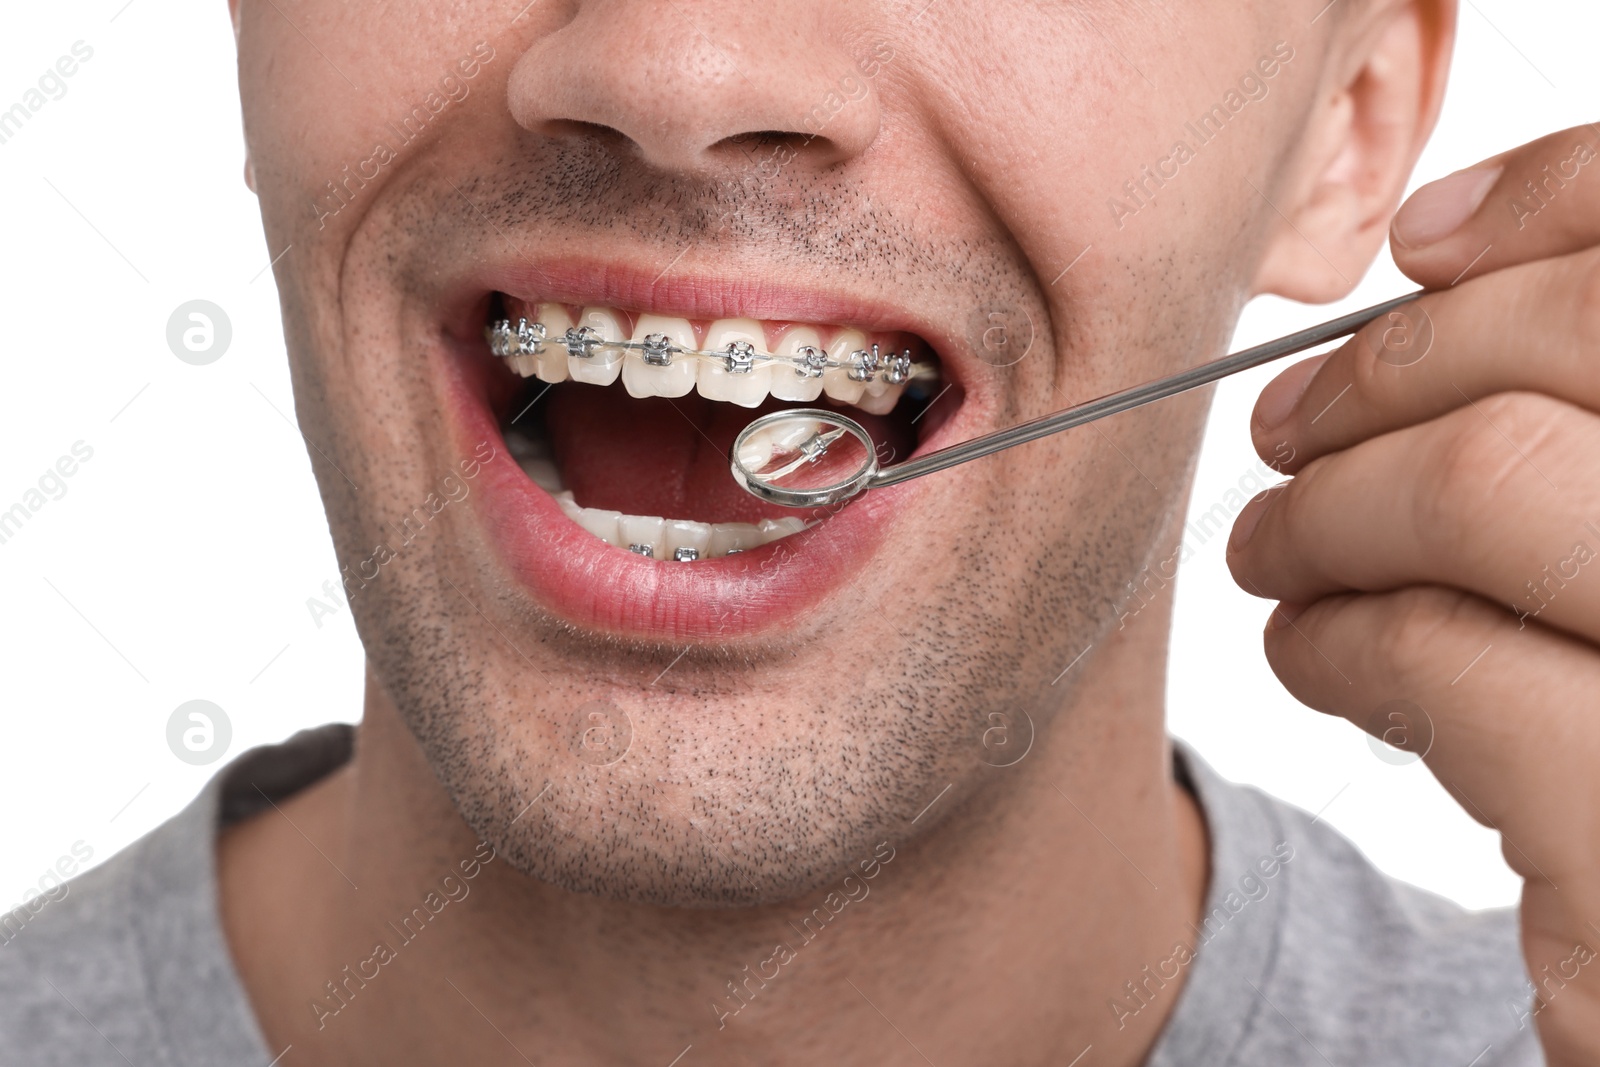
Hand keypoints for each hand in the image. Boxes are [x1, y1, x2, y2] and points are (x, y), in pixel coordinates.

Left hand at [1227, 123, 1599, 1065]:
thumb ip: (1583, 410)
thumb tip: (1441, 247)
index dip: (1553, 204)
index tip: (1423, 252)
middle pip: (1579, 339)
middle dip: (1388, 372)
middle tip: (1288, 430)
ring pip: (1490, 479)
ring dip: (1330, 506)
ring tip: (1276, 550)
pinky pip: (1451, 664)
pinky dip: (1334, 638)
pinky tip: (1311, 654)